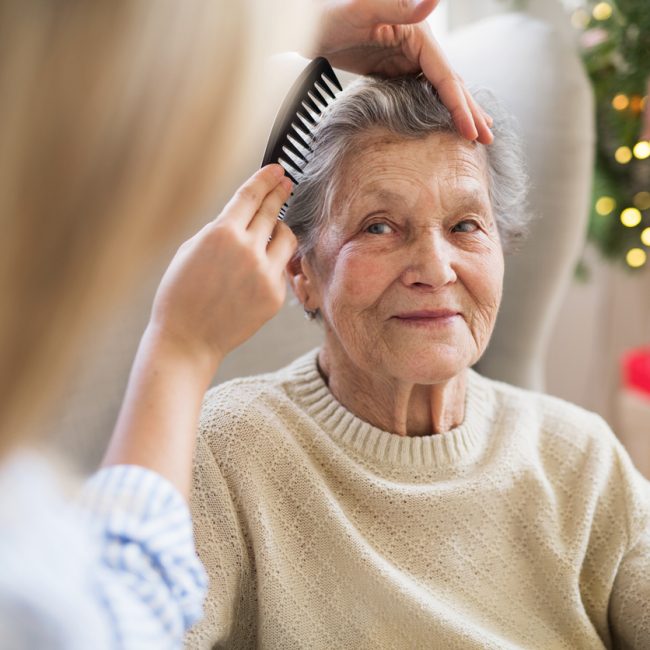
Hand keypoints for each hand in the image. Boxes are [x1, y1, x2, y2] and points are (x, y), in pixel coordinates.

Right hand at [148, 164, 295, 378]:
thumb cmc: (181, 296)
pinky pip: (281, 268)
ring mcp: (265, 274)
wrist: (188, 338)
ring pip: (286, 238)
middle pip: (272, 211)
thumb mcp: (191, 250)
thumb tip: (243, 218)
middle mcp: (248, 250)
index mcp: (221, 234)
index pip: (251, 196)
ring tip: (272, 230)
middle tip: (286, 183)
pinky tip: (256, 270)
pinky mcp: (275, 295)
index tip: (276, 170)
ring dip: (280, 229)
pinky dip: (272, 263)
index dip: (266, 179)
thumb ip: (220, 230)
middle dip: (280, 193)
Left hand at [309, 0, 492, 143]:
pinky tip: (444, 120)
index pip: (446, 77)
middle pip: (451, 84)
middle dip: (470, 112)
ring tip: (476, 131)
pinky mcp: (395, 68)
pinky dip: (437, 108)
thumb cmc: (332, 11)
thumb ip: (400, 6)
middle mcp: (419, 46)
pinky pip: (422, 92)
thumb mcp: (364, 8)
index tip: (472, 132)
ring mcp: (407, 58)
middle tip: (488, 138)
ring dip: (459, 111)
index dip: (460, 106)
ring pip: (440, 89)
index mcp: (419, 35)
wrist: (310, 21)